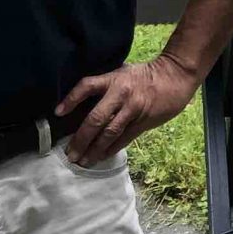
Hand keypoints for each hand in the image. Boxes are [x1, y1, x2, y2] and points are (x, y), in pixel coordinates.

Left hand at [55, 53, 199, 165]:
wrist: (175, 77)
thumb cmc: (146, 74)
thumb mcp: (123, 72)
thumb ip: (107, 85)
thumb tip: (85, 103)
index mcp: (113, 79)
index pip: (87, 86)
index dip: (71, 99)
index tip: (58, 113)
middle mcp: (121, 94)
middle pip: (96, 119)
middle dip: (81, 138)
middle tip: (70, 154)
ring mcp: (133, 109)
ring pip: (109, 133)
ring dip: (94, 149)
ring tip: (83, 161)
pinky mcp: (143, 122)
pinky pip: (124, 139)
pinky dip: (111, 149)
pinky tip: (101, 157)